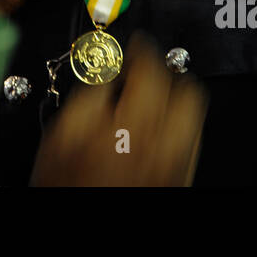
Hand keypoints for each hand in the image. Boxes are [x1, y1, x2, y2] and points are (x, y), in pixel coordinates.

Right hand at [31, 36, 207, 186]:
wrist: (82, 212)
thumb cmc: (71, 184)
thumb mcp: (62, 134)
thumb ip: (87, 95)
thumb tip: (105, 72)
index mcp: (133, 125)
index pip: (153, 68)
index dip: (142, 48)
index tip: (135, 44)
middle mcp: (163, 143)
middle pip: (187, 89)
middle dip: (165, 72)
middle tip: (145, 69)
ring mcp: (176, 162)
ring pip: (193, 114)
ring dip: (174, 97)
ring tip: (151, 96)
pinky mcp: (180, 176)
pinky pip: (190, 140)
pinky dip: (176, 125)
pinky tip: (155, 128)